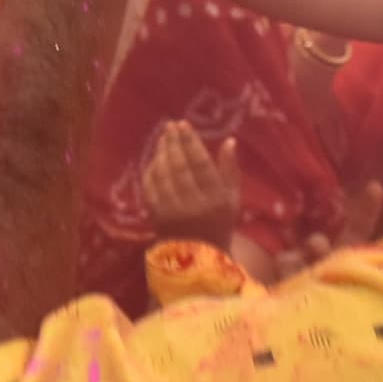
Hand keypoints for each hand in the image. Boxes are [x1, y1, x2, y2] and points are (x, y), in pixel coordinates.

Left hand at [137, 120, 243, 242]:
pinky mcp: (156, 216)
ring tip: (163, 138)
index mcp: (216, 200)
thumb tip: (230, 140)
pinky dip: (151, 169)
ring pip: (163, 174)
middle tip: (170, 125)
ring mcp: (173, 212)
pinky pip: (150, 187)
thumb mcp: (233, 200)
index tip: (183, 124)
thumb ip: (231, 170)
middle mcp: (194, 206)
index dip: (190, 142)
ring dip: (161, 153)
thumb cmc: (219, 223)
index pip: (201, 164)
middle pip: (180, 166)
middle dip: (174, 142)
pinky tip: (155, 158)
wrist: (199, 257)